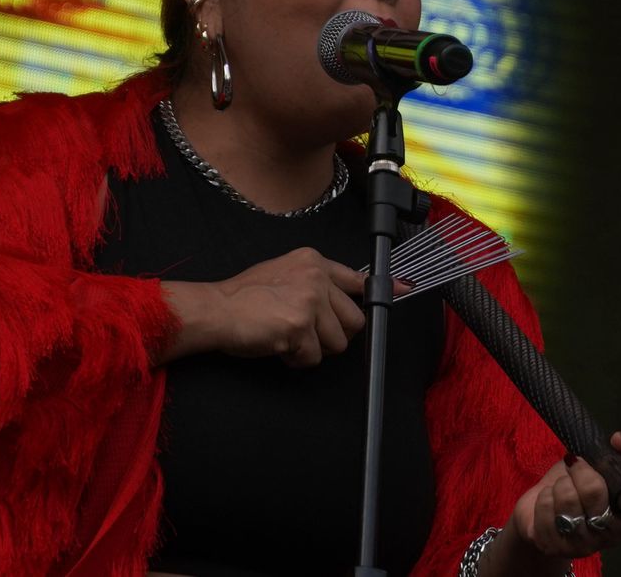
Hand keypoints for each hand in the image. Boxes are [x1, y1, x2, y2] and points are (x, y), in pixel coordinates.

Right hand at [163, 247, 368, 366]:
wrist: (215, 310)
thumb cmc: (244, 298)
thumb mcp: (284, 274)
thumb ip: (316, 282)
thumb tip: (347, 298)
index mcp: (313, 262)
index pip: (358, 278)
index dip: (383, 289)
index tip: (406, 289)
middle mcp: (315, 277)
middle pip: (353, 321)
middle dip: (333, 335)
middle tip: (305, 333)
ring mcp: (309, 301)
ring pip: (337, 343)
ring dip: (313, 349)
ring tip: (287, 336)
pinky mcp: (299, 327)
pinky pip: (313, 357)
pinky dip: (296, 359)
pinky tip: (278, 345)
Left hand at [502, 432, 620, 565]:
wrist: (544, 507)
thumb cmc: (581, 486)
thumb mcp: (606, 465)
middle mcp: (609, 535)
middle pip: (595, 493)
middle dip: (581, 470)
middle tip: (577, 465)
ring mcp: (581, 544)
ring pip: (567, 497)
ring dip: (561, 483)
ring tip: (563, 487)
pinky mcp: (553, 545)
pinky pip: (546, 505)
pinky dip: (545, 494)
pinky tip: (551, 502)